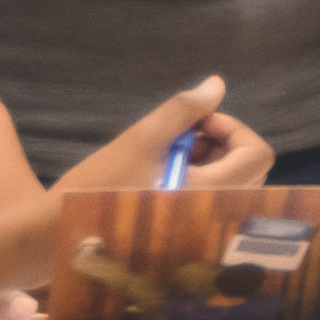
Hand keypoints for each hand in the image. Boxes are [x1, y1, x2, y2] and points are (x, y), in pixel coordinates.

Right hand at [41, 80, 268, 319]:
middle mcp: (215, 217)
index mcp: (212, 194)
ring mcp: (202, 229)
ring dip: (208, 160)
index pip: (258, 154)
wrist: (61, 233)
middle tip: (180, 135)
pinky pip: (211, 201)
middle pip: (250, 169)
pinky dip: (197, 179)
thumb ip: (184, 110)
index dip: (232, 128)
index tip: (195, 123)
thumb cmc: (100, 185)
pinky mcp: (185, 234)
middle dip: (221, 142)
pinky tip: (160, 173)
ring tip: (164, 153)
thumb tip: (216, 85)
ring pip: (231, 184)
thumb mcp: (143, 139)